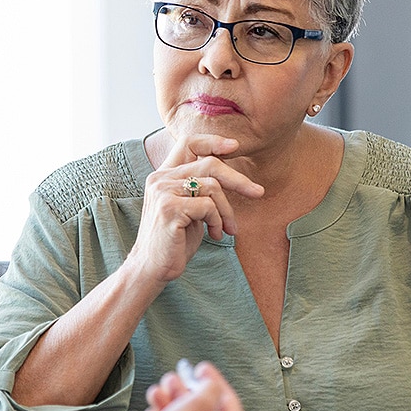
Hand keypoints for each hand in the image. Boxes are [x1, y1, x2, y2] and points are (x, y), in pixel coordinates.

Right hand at [128, 134, 263, 282]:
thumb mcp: (191, 209)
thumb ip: (201, 188)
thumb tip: (234, 175)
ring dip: (227, 210)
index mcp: (164, 175)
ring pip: (212, 186)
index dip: (213, 141)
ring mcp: (163, 192)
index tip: (235, 146)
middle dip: (238, 179)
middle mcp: (160, 178)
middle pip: (209, 163)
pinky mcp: (169, 209)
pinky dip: (218, 221)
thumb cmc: (175, 241)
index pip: (188, 142)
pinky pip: (208, 206)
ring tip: (227, 228)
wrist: (152, 269)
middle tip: (258, 193)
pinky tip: (215, 235)